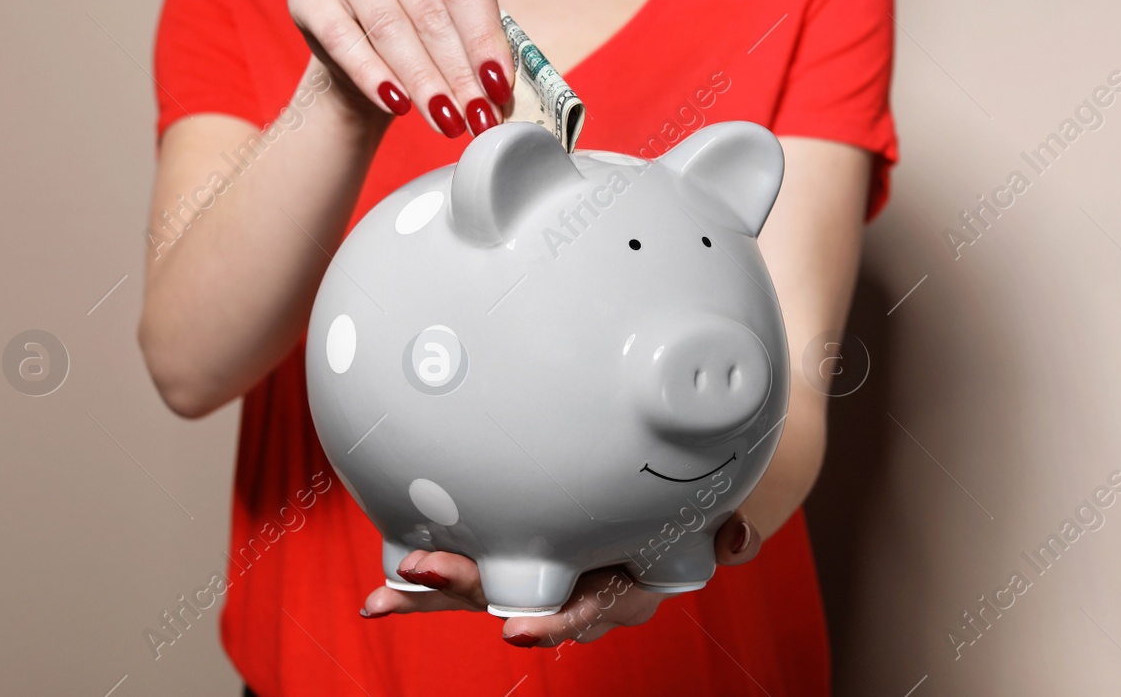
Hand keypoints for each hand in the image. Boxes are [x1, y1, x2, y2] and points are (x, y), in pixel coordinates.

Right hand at [287, 0, 514, 136]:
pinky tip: (396, 104)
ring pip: (389, 27)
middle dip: (458, 72)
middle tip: (476, 116)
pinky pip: (343, 38)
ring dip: (422, 81)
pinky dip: (373, 76)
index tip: (499, 87)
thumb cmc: (421, 23)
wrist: (361, 38)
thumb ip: (479, 42)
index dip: (485, 41)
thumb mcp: (458, 19)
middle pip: (430, 10)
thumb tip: (499, 89)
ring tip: (445, 120)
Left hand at [359, 513, 762, 646]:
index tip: (517, 630)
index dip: (553, 623)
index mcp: (627, 581)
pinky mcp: (529, 546)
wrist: (693, 490)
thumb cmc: (701, 493)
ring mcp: (552, 568)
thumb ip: (730, 526)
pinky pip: (480, 558)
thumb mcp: (724, 506)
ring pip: (489, 587)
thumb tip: (740, 541)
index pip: (589, 608)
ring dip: (434, 594)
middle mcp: (582, 584)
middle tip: (411, 579)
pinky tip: (388, 569)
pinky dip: (435, 569)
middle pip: (520, 599)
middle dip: (462, 593)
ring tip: (381, 597)